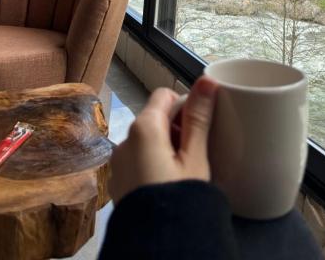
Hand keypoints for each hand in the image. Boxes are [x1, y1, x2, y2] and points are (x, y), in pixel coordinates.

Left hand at [108, 76, 217, 203]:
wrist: (157, 246)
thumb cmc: (180, 199)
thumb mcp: (195, 157)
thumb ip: (198, 116)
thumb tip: (205, 80)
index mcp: (143, 127)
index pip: (165, 96)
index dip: (185, 106)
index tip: (200, 126)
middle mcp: (124, 140)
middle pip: (154, 118)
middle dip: (176, 128)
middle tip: (196, 152)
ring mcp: (118, 162)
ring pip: (146, 140)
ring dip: (165, 147)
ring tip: (184, 171)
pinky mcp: (118, 182)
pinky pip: (138, 160)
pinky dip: (153, 163)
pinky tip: (168, 183)